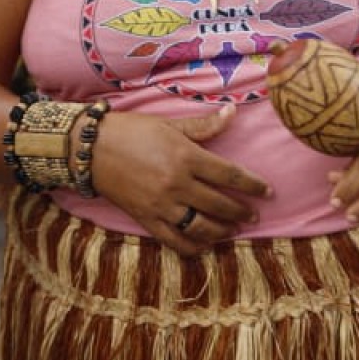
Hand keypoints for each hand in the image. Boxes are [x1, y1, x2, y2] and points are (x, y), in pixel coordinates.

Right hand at [89, 106, 270, 255]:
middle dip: (242, 212)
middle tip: (252, 215)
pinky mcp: (147, 219)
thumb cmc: (131, 130)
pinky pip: (176, 241)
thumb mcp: (168, 123)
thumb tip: (233, 112)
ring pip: (202, 227)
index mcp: (185, 156)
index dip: (254, 185)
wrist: (90, 148)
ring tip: (231, 229)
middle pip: (221, 205)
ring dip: (223, 231)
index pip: (231, 175)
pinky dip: (194, 247)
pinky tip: (204, 245)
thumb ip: (203, 126)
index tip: (268, 191)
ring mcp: (162, 205)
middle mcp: (177, 183)